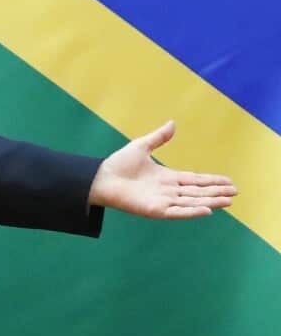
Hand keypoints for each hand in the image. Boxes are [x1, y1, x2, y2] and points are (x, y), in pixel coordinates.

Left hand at [87, 120, 236, 218]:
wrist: (100, 177)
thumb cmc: (118, 164)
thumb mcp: (142, 146)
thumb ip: (159, 137)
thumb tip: (173, 123)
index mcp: (167, 178)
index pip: (195, 180)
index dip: (212, 181)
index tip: (229, 181)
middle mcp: (167, 191)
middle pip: (197, 192)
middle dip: (216, 192)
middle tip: (235, 192)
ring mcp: (162, 201)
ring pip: (191, 202)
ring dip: (210, 201)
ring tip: (228, 201)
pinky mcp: (154, 210)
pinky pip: (177, 212)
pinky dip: (191, 211)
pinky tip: (207, 210)